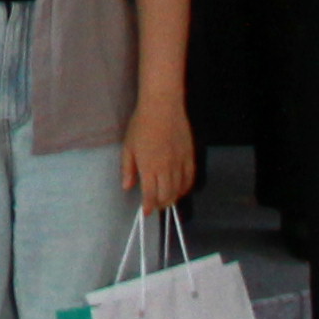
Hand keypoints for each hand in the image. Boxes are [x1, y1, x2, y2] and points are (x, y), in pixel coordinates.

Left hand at [122, 93, 197, 213]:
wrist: (163, 106)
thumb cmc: (141, 124)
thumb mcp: (128, 146)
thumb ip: (128, 169)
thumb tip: (127, 187)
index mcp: (149, 167)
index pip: (150, 195)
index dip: (148, 207)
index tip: (146, 212)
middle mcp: (166, 169)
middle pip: (167, 196)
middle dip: (160, 205)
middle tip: (155, 205)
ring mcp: (180, 163)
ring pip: (180, 190)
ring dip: (173, 198)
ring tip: (166, 200)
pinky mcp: (190, 156)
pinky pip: (190, 179)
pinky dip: (186, 188)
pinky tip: (181, 189)